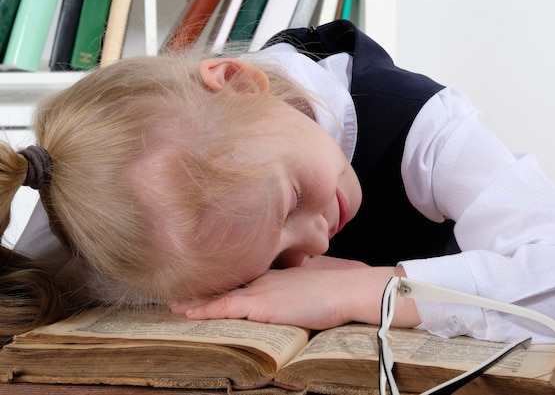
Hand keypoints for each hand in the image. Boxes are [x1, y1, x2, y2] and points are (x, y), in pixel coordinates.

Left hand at [169, 265, 420, 329]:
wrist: (350, 288)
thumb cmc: (339, 287)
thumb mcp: (313, 283)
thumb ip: (299, 284)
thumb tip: (297, 292)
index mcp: (275, 274)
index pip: (242, 279)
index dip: (221, 282)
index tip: (204, 283)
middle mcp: (263, 278)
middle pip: (227, 284)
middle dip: (203, 289)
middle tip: (177, 291)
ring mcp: (260, 289)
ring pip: (220, 294)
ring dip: (196, 300)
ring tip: (173, 303)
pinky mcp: (261, 304)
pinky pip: (224, 307)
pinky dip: (204, 309)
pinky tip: (185, 311)